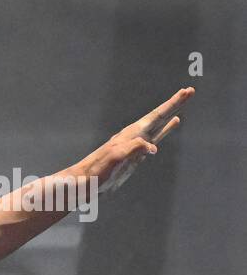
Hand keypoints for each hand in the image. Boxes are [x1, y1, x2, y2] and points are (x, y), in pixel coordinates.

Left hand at [76, 86, 193, 194]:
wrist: (84, 183)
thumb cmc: (96, 170)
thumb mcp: (115, 158)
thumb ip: (133, 149)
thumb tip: (152, 147)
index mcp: (131, 134)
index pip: (156, 116)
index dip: (172, 104)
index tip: (186, 92)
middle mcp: (134, 136)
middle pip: (159, 116)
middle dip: (174, 104)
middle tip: (190, 91)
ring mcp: (136, 145)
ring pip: (158, 126)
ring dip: (171, 115)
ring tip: (182, 106)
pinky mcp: (136, 155)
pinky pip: (155, 138)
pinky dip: (166, 129)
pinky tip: (173, 124)